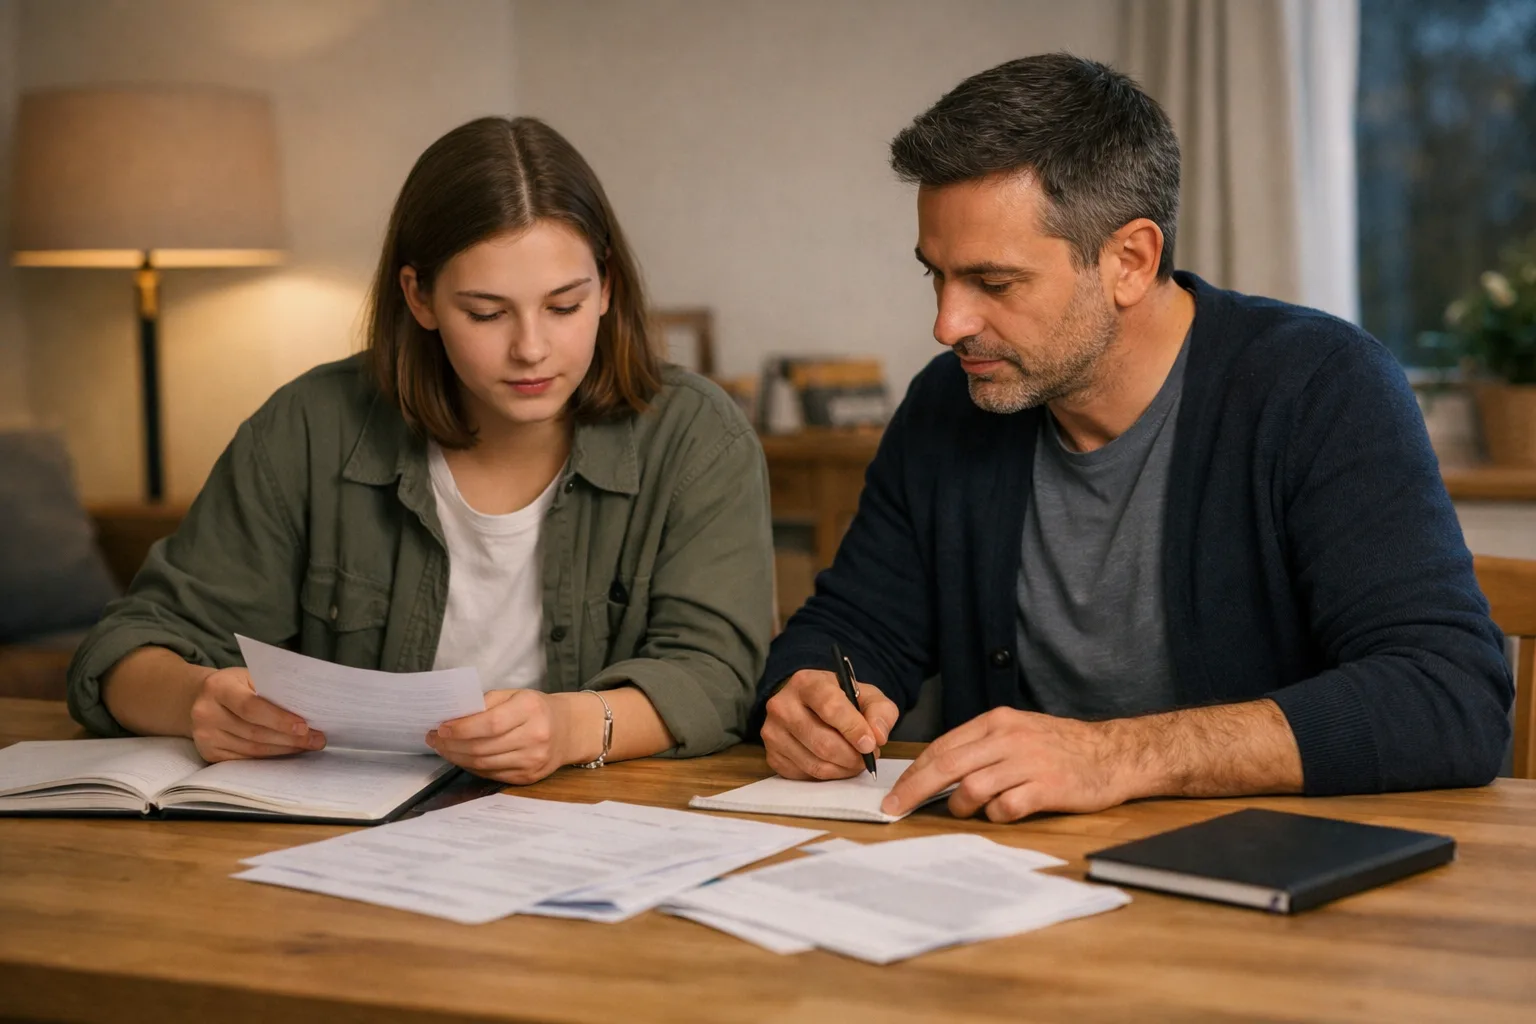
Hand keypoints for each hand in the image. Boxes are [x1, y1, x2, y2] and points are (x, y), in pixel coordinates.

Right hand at [188, 667, 323, 761]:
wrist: (200, 698)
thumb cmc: (235, 685)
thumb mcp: (249, 676)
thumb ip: (272, 689)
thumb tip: (307, 708)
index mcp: (218, 687)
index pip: (250, 707)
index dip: (279, 719)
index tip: (304, 726)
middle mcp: (206, 713)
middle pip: (254, 732)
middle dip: (290, 738)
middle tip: (317, 740)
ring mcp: (204, 736)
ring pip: (252, 749)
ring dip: (284, 750)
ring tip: (307, 746)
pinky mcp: (208, 754)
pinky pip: (244, 760)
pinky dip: (268, 757)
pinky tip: (286, 753)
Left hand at [427, 689, 585, 785]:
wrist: (568, 730)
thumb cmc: (536, 708)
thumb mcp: (515, 695)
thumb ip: (486, 703)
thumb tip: (453, 718)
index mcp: (531, 709)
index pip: (490, 724)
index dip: (462, 729)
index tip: (441, 727)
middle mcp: (536, 737)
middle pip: (484, 747)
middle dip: (452, 745)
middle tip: (434, 738)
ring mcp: (533, 760)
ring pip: (484, 764)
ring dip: (457, 757)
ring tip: (443, 748)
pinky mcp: (529, 777)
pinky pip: (492, 775)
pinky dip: (472, 767)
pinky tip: (461, 757)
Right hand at [761, 669, 899, 780]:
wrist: (809, 705)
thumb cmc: (840, 699)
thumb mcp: (866, 695)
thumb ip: (880, 712)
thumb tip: (878, 736)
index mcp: (806, 682)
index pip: (830, 707)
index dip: (853, 728)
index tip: (871, 745)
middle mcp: (782, 705)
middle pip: (822, 742)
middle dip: (852, 756)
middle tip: (868, 757)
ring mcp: (773, 732)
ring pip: (815, 764)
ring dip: (843, 769)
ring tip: (855, 761)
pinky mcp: (772, 755)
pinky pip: (805, 775)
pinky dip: (828, 775)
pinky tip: (836, 764)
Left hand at [881, 708, 1129, 822]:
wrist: (1112, 753)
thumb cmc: (1060, 746)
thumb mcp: (1017, 732)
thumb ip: (980, 747)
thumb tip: (936, 770)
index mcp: (997, 722)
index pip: (943, 747)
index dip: (914, 772)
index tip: (895, 791)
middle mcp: (1008, 738)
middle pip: (947, 766)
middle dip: (914, 790)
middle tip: (895, 808)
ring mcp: (1028, 763)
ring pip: (972, 787)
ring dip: (960, 805)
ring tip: (967, 810)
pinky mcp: (1046, 788)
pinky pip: (1006, 807)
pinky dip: (995, 815)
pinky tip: (1002, 812)